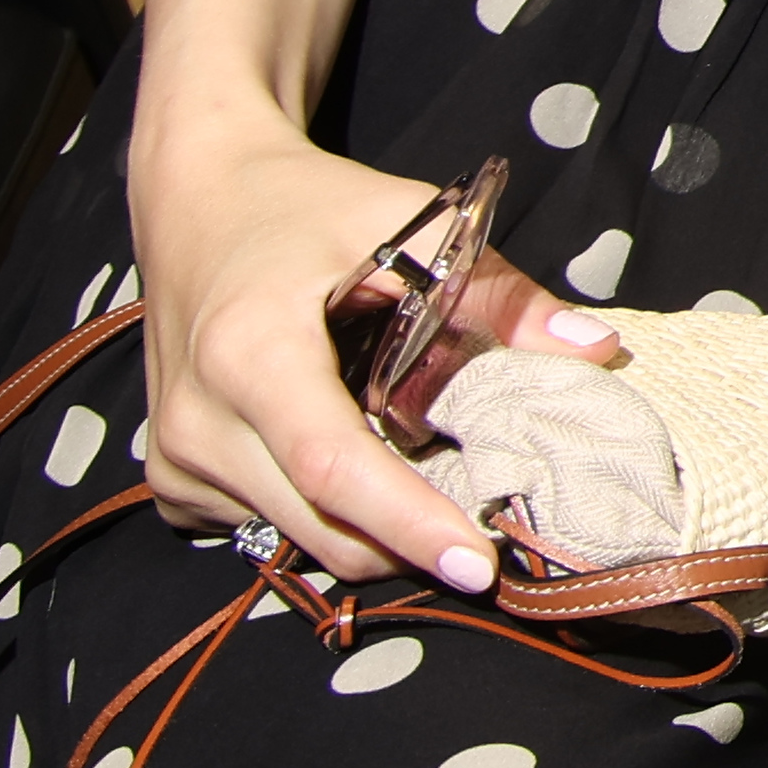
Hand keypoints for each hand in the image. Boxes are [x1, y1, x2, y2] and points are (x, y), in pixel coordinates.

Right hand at [123, 111, 617, 587]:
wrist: (198, 203)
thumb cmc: (307, 206)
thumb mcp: (408, 223)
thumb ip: (497, 292)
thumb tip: (596, 350)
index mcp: (250, 352)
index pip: (333, 467)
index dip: (409, 522)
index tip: (478, 565)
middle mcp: (199, 419)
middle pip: (319, 524)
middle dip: (409, 543)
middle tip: (489, 529)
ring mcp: (174, 460)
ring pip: (295, 537)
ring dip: (370, 531)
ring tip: (428, 482)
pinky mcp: (171, 482)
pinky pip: (262, 527)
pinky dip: (322, 516)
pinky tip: (358, 463)